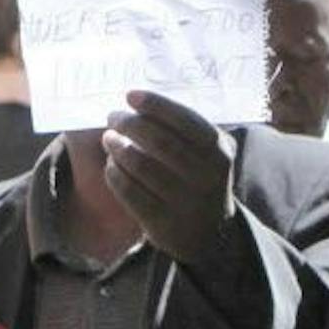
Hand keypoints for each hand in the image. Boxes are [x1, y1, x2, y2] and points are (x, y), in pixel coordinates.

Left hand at [101, 89, 238, 268]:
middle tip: (114, 117)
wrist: (208, 232)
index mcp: (219, 153)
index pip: (186, 121)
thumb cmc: (199, 177)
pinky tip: (112, 164)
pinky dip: (115, 173)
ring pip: (141, 166)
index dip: (155, 105)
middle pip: (160, 141)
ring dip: (118, 147)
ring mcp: (185, 202)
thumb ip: (185, 129)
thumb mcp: (209, 153)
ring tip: (109, 138)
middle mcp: (206, 177)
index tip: (130, 96)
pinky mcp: (163, 222)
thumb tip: (139, 102)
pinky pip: (129, 191)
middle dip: (130, 124)